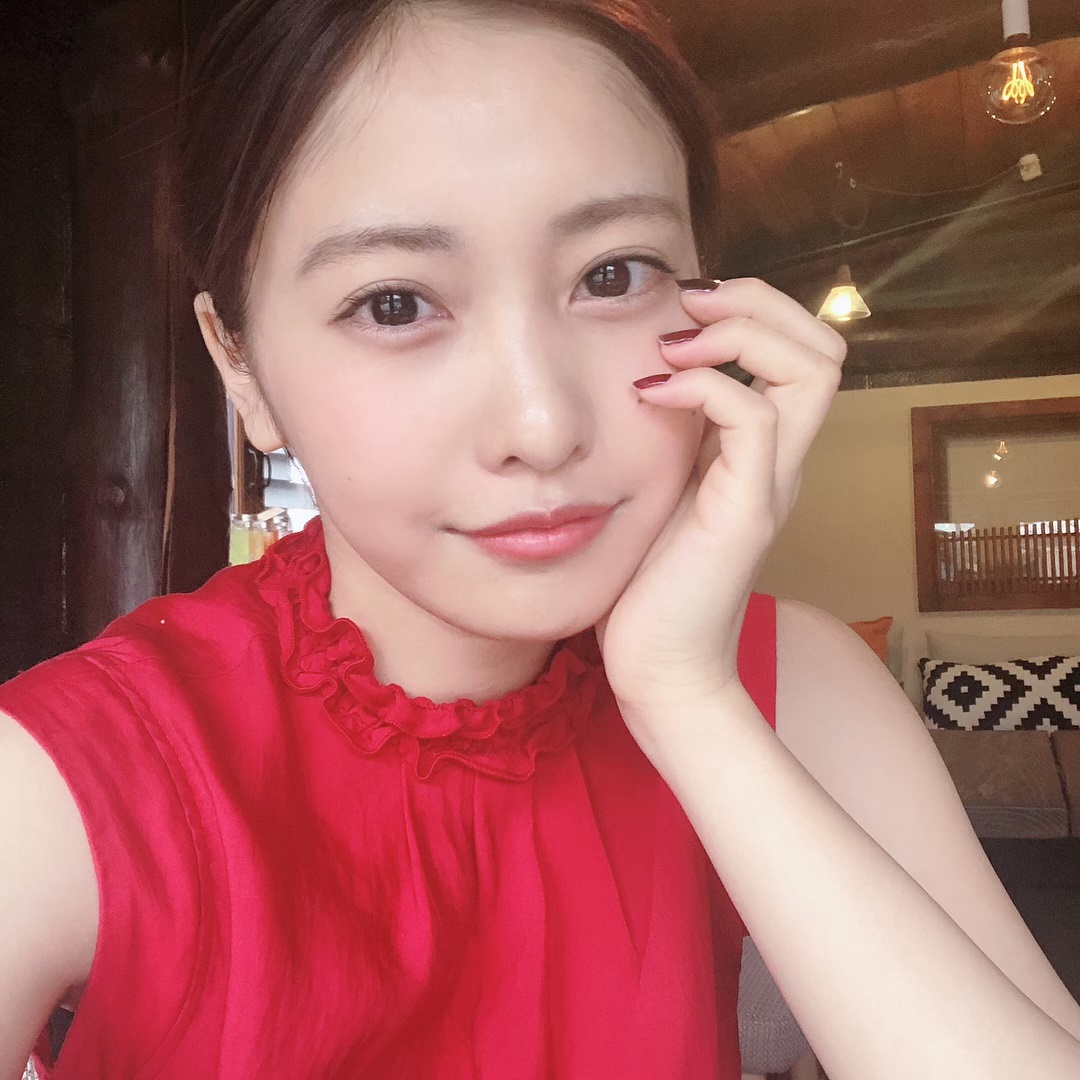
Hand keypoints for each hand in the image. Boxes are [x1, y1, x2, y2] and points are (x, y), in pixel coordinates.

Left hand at [597, 278, 845, 720]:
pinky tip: (648, 394)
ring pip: (811, 370)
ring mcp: (771, 485)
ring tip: (673, 347)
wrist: (660, 671)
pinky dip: (702, 386)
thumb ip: (671, 440)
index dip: (754, 309)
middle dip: (759, 300)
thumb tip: (642, 378)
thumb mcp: (659, 492)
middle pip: (824, 347)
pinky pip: (753, 416)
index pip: (800, 352)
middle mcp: (780, 462)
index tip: (681, 310)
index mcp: (761, 453)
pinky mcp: (746, 511)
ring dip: (740, 332)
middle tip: (689, 304)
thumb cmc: (647, 586)